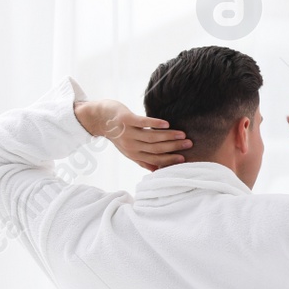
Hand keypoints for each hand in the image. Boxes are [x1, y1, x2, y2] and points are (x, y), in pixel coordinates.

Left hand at [75, 100, 190, 171]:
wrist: (99, 118)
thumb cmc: (117, 133)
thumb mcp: (128, 149)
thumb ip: (141, 159)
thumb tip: (156, 170)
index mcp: (133, 154)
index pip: (154, 160)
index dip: (169, 160)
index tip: (184, 159)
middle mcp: (130, 145)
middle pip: (156, 149)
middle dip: (173, 147)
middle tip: (189, 144)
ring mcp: (128, 132)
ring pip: (152, 137)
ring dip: (168, 136)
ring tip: (182, 134)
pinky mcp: (126, 119)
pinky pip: (142, 122)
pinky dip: (155, 124)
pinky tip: (166, 124)